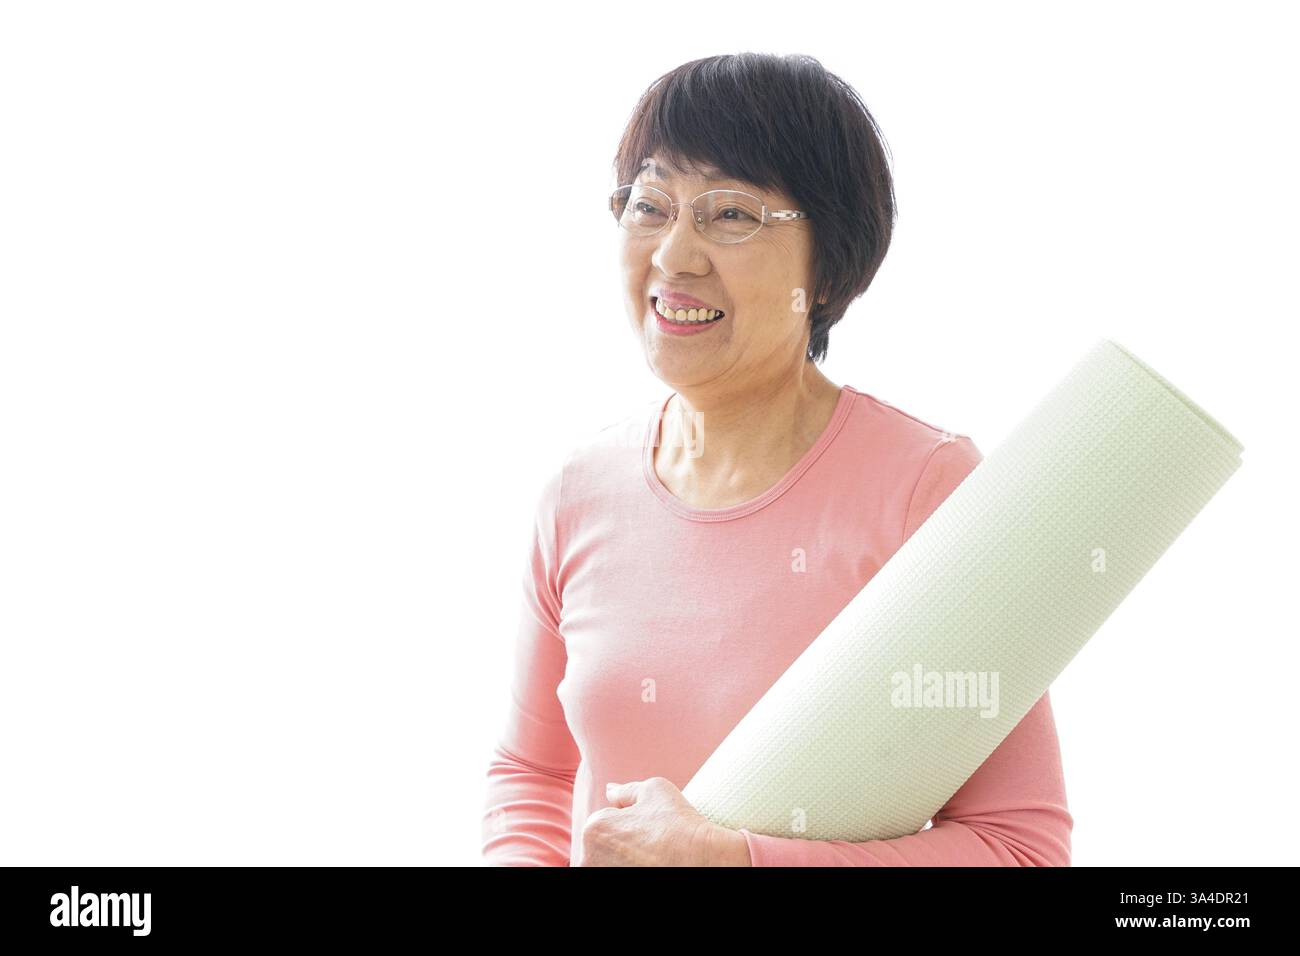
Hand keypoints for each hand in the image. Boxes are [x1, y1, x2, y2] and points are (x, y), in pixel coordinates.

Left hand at [575, 776, 750, 866]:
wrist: (702, 861)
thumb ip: (625, 790)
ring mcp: (601, 877)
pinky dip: (633, 870)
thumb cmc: (678, 824)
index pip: (606, 822)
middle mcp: (588, 858)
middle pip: (604, 846)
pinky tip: (653, 867)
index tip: (650, 830)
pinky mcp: (613, 893)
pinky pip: (619, 872)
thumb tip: (609, 791)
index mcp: (593, 829)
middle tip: (652, 845)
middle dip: (623, 844)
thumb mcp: (654, 790)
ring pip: (611, 863)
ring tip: (652, 858)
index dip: (631, 822)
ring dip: (625, 860)